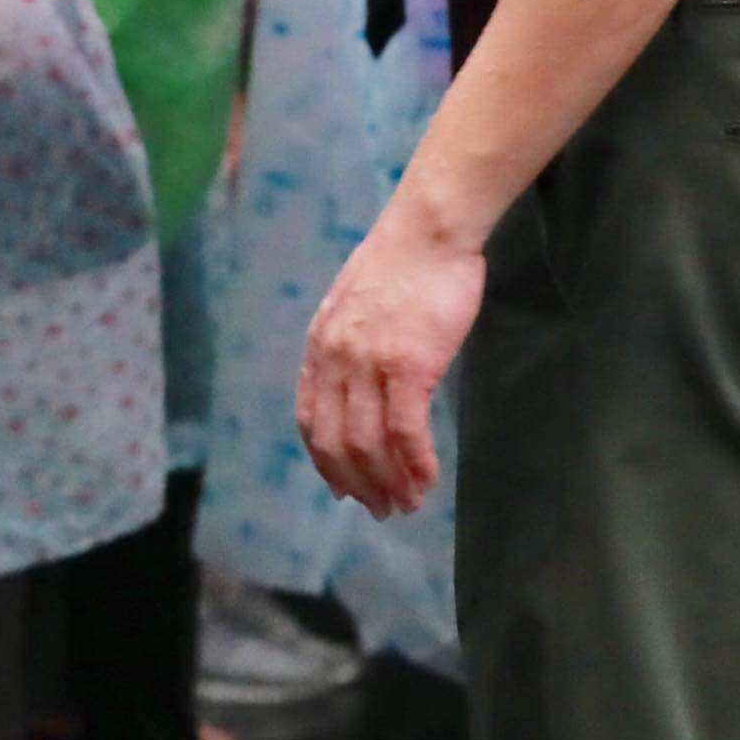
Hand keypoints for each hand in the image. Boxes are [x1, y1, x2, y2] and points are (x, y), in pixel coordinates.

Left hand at [297, 210, 483, 516]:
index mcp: (320, 344)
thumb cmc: (402, 263)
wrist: (428, 230)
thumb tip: (354, 382)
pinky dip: (416, 463)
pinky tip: (428, 478)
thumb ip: (347, 344)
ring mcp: (368, 362)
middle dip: (357, 485)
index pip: (310, 420)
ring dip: (389, 482)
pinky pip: (406, 430)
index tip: (343, 490)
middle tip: (382, 510)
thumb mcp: (354, 303)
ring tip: (408, 504)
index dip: (325, 463)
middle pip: (335, 442)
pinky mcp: (408, 364)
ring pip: (369, 443)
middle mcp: (335, 358)